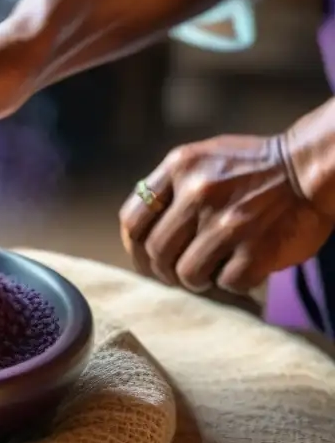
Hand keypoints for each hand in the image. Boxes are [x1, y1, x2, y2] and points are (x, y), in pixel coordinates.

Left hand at [119, 134, 334, 294]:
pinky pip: (226, 282)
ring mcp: (227, 223)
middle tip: (179, 272)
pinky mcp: (256, 249)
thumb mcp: (202, 160)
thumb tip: (139, 233)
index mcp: (180, 167)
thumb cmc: (253, 166)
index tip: (144, 257)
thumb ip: (169, 187)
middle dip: (164, 270)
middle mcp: (198, 193)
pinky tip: (241, 267)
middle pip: (156, 252)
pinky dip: (232, 282)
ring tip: (212, 270)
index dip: (134, 246)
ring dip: (196, 280)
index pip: (132, 219)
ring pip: (186, 273)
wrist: (311, 166)